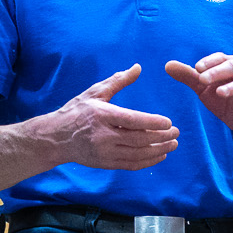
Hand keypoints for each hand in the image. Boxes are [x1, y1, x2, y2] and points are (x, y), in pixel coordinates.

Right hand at [48, 64, 177, 169]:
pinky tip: (160, 155)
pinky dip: (148, 161)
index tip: (169, 122)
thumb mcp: (95, 93)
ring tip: (173, 144)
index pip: (133, 121)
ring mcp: (105, 152)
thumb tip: (138, 67)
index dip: (153, 123)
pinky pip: (131, 165)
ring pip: (138, 154)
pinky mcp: (106, 163)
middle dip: (162, 137)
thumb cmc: (76, 111)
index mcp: (102, 116)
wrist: (55, 138)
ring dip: (159, 150)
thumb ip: (118, 81)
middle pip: (139, 139)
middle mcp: (103, 136)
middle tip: (176, 132)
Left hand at [167, 53, 232, 139]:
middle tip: (202, 79)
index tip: (196, 68)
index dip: (209, 62)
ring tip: (219, 92)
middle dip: (217, 72)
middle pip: (232, 67)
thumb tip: (167, 65)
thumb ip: (188, 76)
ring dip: (232, 87)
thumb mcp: (203, 88)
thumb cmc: (222, 99)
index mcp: (231, 64)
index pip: (220, 58)